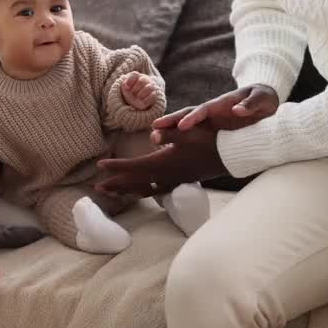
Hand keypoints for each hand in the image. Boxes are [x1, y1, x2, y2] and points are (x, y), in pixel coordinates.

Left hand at [95, 121, 227, 196]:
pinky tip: (142, 192)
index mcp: (163, 162)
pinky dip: (144, 191)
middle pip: (135, 182)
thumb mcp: (188, 132)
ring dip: (127, 191)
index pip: (134, 166)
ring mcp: (174, 181)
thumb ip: (168, 133)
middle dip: (116, 185)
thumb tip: (152, 134)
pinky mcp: (181, 182)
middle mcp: (166, 175)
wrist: (229, 156)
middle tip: (97, 188)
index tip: (99, 166)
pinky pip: (157, 190)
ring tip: (113, 194)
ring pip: (144, 189)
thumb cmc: (209, 140)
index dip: (116, 167)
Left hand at [121, 72, 160, 110]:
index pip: (134, 74)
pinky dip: (147, 100)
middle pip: (142, 81)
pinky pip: (153, 96)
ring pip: (149, 88)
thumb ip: (124, 84)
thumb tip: (126, 86)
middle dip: (135, 88)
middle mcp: (145, 80)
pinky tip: (142, 102)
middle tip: (132, 93)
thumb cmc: (129, 91)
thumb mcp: (125, 87)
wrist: (136, 99)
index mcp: (137, 76)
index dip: (130, 80)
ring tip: (137, 97)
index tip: (127, 87)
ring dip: (141, 94)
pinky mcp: (153, 95)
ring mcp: (150, 87)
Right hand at [152, 84, 278, 138]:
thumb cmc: (264, 98)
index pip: (204, 110)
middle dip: (172, 121)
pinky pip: (196, 134)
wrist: (267, 102)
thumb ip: (251, 104)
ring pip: (188, 125)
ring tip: (156, 138)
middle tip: (155, 128)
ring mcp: (212, 121)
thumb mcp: (262, 98)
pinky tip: (172, 149)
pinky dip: (183, 139)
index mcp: (223, 104)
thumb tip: (237, 111)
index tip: (182, 126)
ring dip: (172, 130)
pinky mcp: (214, 130)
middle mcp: (213, 112)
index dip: (193, 117)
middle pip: (188, 114)